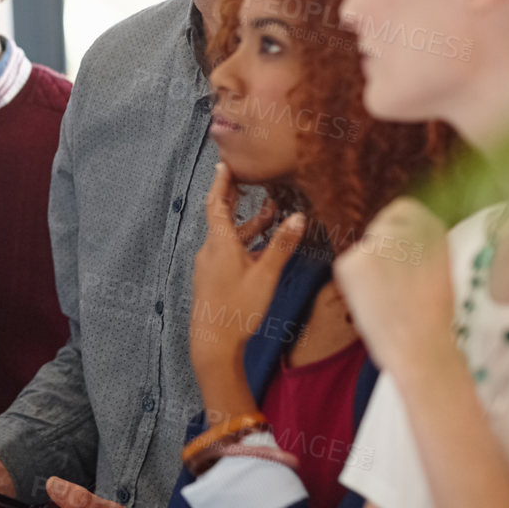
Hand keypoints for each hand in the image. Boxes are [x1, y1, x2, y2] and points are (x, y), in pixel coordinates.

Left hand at [188, 163, 303, 382]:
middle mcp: (210, 251)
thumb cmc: (238, 309)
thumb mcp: (265, 275)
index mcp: (219, 244)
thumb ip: (281, 246)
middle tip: (247, 179)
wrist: (213, 343)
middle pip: (222, 217)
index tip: (225, 165)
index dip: (221, 183)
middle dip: (236, 198)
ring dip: (248, 224)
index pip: (216, 203)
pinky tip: (261, 248)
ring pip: (229, 237)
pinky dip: (244, 243)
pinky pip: (228, 252)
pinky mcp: (214, 279)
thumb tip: (298, 218)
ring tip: (271, 212)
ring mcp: (210, 266)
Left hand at [333, 196, 455, 376]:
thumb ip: (420, 244)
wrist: (420, 347)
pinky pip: (349, 265)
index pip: (404, 208)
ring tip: (387, 295)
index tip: (401, 245)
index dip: (400, 225)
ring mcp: (373, 245)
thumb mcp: (438, 267)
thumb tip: (401, 231)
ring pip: (365, 248)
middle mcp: (401, 229)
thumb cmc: (432, 316)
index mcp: (432, 230)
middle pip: (381, 226)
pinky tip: (373, 301)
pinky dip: (357, 280)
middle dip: (383, 248)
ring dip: (370, 266)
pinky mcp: (350, 262)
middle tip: (393, 280)